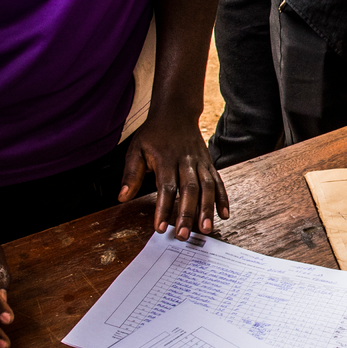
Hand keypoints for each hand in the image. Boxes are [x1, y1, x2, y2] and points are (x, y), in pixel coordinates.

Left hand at [120, 114, 228, 239]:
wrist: (176, 112)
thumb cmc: (154, 134)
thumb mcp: (135, 149)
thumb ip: (130, 174)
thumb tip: (122, 197)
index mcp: (166, 159)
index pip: (166, 187)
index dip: (163, 208)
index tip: (160, 228)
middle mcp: (186, 161)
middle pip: (189, 190)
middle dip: (187, 214)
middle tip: (184, 235)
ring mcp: (200, 162)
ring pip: (207, 187)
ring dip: (207, 209)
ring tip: (206, 229)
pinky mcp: (209, 163)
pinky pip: (219, 182)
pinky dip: (223, 198)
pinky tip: (224, 214)